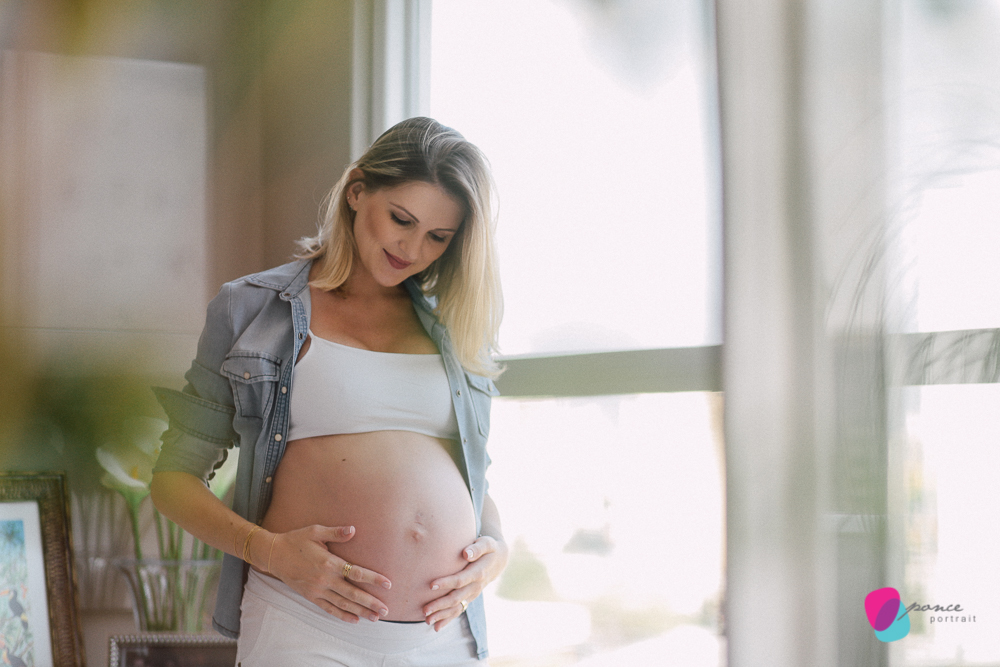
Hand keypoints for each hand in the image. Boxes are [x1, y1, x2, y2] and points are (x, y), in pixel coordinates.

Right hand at [266, 525, 391, 622]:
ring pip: (342, 604)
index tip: (388, 584)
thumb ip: (336, 533)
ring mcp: (317, 590)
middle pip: (352, 593)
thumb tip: (353, 529)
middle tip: (386, 610)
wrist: (274, 555)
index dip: (373, 579)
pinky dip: (342, 615)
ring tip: (375, 617)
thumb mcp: (316, 531)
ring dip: (360, 611)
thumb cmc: (297, 540)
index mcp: (329, 563)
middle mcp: (324, 579)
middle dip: (370, 602)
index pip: (356, 573)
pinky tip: (354, 620)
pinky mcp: (311, 596)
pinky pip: (328, 609)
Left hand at [423, 535, 508, 630]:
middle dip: (440, 605)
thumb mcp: (487, 544)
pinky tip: (436, 627)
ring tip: (427, 621)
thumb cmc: (489, 548)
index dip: (446, 583)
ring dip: (442, 615)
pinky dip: (447, 619)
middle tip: (424, 610)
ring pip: (457, 607)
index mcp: (478, 573)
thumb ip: (477, 548)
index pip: (460, 580)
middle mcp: (476, 586)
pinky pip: (459, 610)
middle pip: (456, 598)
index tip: (431, 585)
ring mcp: (473, 594)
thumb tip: (466, 553)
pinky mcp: (469, 598)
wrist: (499, 560)